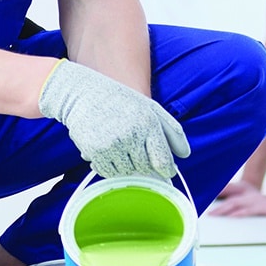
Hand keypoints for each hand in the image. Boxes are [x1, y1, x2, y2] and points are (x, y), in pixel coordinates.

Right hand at [38, 59, 189, 178]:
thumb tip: (185, 155)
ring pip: (127, 172)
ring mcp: (112, 144)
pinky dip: (109, 167)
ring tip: (118, 146)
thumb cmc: (121, 101)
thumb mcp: (151, 108)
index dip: (165, 170)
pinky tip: (106, 151)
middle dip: (143, 164)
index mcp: (149, 123)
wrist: (80, 93)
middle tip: (133, 150)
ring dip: (125, 165)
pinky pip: (108, 172)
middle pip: (146, 169)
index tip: (165, 172)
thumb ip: (172, 131)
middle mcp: (132, 134)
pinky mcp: (95, 150)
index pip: (163, 161)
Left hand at [209, 183, 265, 217]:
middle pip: (229, 199)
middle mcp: (250, 195)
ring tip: (213, 215)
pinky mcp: (264, 208)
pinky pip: (250, 211)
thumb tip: (223, 211)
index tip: (199, 200)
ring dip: (224, 210)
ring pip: (237, 204)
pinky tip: (233, 216)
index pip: (226, 191)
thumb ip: (239, 204)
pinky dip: (241, 213)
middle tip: (204, 213)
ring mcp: (257, 201)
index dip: (213, 194)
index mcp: (246, 192)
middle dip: (216, 206)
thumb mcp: (253, 201)